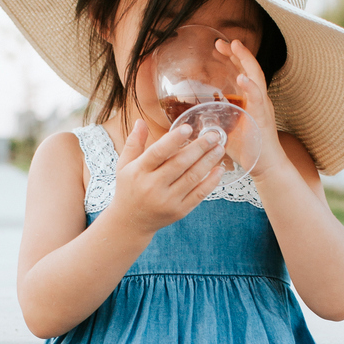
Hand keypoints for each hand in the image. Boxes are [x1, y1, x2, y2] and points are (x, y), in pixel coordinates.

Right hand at [109, 117, 224, 234]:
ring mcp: (167, 201)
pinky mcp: (179, 211)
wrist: (131, 222)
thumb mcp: (124, 165)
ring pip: (192, 177)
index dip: (174, 140)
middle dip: (199, 147)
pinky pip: (198, 194)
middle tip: (214, 135)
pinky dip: (211, 182)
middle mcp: (152, 187)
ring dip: (208, 161)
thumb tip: (140, 121)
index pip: (158, 153)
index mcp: (139, 172)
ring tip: (219, 148)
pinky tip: (219, 169)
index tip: (188, 128)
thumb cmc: (128, 188)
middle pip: (180, 164)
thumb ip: (133, 143)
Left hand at [215, 39, 288, 183]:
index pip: (243, 72)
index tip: (218, 47)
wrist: (267, 166)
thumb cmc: (249, 149)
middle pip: (250, 69)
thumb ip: (215, 121)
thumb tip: (195, 119)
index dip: (233, 58)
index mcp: (251, 100)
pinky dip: (251, 87)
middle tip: (222, 42)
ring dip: (246, 61)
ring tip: (236, 48)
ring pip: (256, 78)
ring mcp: (263, 107)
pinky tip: (242, 78)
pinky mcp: (264, 118)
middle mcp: (259, 99)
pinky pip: (258, 99)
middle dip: (237, 54)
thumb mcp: (228, 130)